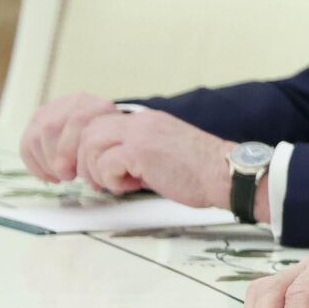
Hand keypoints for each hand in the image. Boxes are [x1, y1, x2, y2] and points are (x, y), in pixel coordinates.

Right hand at [19, 92, 117, 181]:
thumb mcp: (116, 146)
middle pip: (51, 128)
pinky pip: (26, 143)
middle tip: (66, 177)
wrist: (106, 123)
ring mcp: (54, 108)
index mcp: (98, 106)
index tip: (71, 174)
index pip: (76, 122)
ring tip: (60, 176)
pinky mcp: (39, 117)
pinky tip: (48, 175)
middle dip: (55, 159)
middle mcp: (74, 102)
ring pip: (36, 136)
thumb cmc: (112, 143)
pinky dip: (34, 164)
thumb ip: (106, 159)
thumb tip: (96, 185)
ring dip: (45, 163)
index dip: (68, 151)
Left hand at [72, 108, 235, 205]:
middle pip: (88, 130)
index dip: (87, 146)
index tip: (89, 167)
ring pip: (91, 144)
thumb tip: (114, 167)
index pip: (99, 122)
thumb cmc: (202, 173)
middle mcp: (140, 121)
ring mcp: (140, 134)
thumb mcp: (164, 153)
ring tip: (113, 184)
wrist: (227, 175)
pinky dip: (111, 179)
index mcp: (146, 120)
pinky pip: (106, 163)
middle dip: (81, 159)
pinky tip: (130, 186)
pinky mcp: (141, 151)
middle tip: (91, 180)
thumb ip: (138, 153)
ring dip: (95, 170)